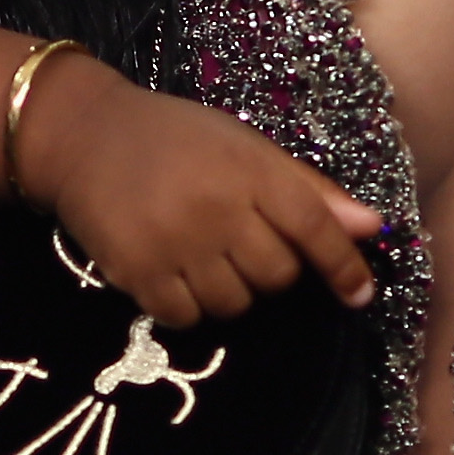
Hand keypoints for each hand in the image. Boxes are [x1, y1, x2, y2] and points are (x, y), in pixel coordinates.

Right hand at [21, 63, 378, 323]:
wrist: (82, 135)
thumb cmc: (174, 138)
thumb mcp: (244, 146)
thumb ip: (307, 189)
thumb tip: (371, 227)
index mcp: (249, 168)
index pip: (313, 226)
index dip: (342, 265)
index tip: (359, 295)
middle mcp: (216, 207)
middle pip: (277, 276)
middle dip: (271, 270)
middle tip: (240, 242)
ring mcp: (175, 242)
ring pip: (235, 304)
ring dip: (231, 291)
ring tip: (204, 255)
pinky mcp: (137, 271)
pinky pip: (189, 318)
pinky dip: (190, 306)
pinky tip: (175, 272)